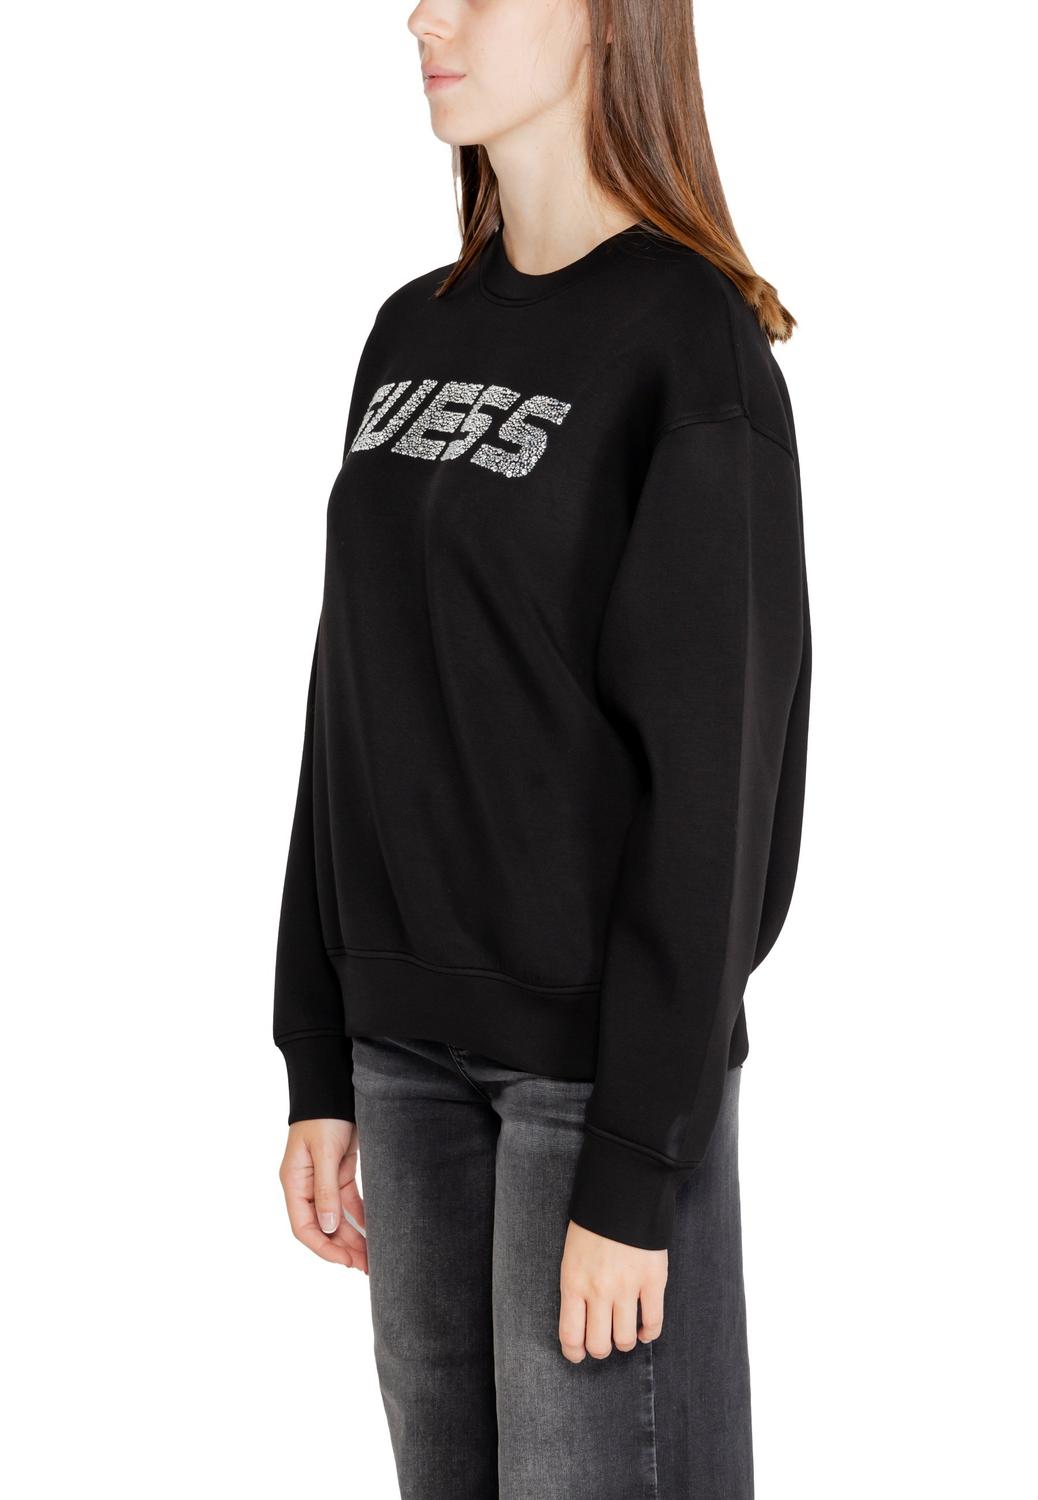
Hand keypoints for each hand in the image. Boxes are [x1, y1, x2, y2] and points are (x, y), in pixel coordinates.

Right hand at [279, 1118, 367, 1273]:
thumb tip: (326, 1228)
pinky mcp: (340, 1171)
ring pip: (338, 1217)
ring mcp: (324, 1179)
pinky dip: (361, 1216)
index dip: (323, 1248)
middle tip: (368, 1265)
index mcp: (294, 1183)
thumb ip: (325, 1190)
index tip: (345, 1262)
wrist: (335, 1086)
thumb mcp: (324, 1152)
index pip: (304, 1227)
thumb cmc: (324, 1116)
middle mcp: (307, 1185)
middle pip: (323, 1227)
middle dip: (343, 1247)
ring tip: (373, 1255)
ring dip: (353, 1236)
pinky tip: (374, 1229)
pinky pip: (349, 1202)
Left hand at [558, 1219, 666, 1361]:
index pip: (571, 1335)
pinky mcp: (653, 1281)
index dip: (574, 1352)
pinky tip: (644, 1330)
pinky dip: (649, 1333)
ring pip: (624, 1339)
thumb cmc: (594, 1222)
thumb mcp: (572, 1255)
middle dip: (600, 1349)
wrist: (623, 1192)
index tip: (578, 1354)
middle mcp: (599, 1291)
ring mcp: (627, 1287)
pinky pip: (653, 1322)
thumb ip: (576, 1286)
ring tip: (623, 1333)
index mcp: (573, 1282)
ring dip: (623, 1342)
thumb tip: (582, 1318)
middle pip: (599, 1344)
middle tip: (603, 1342)